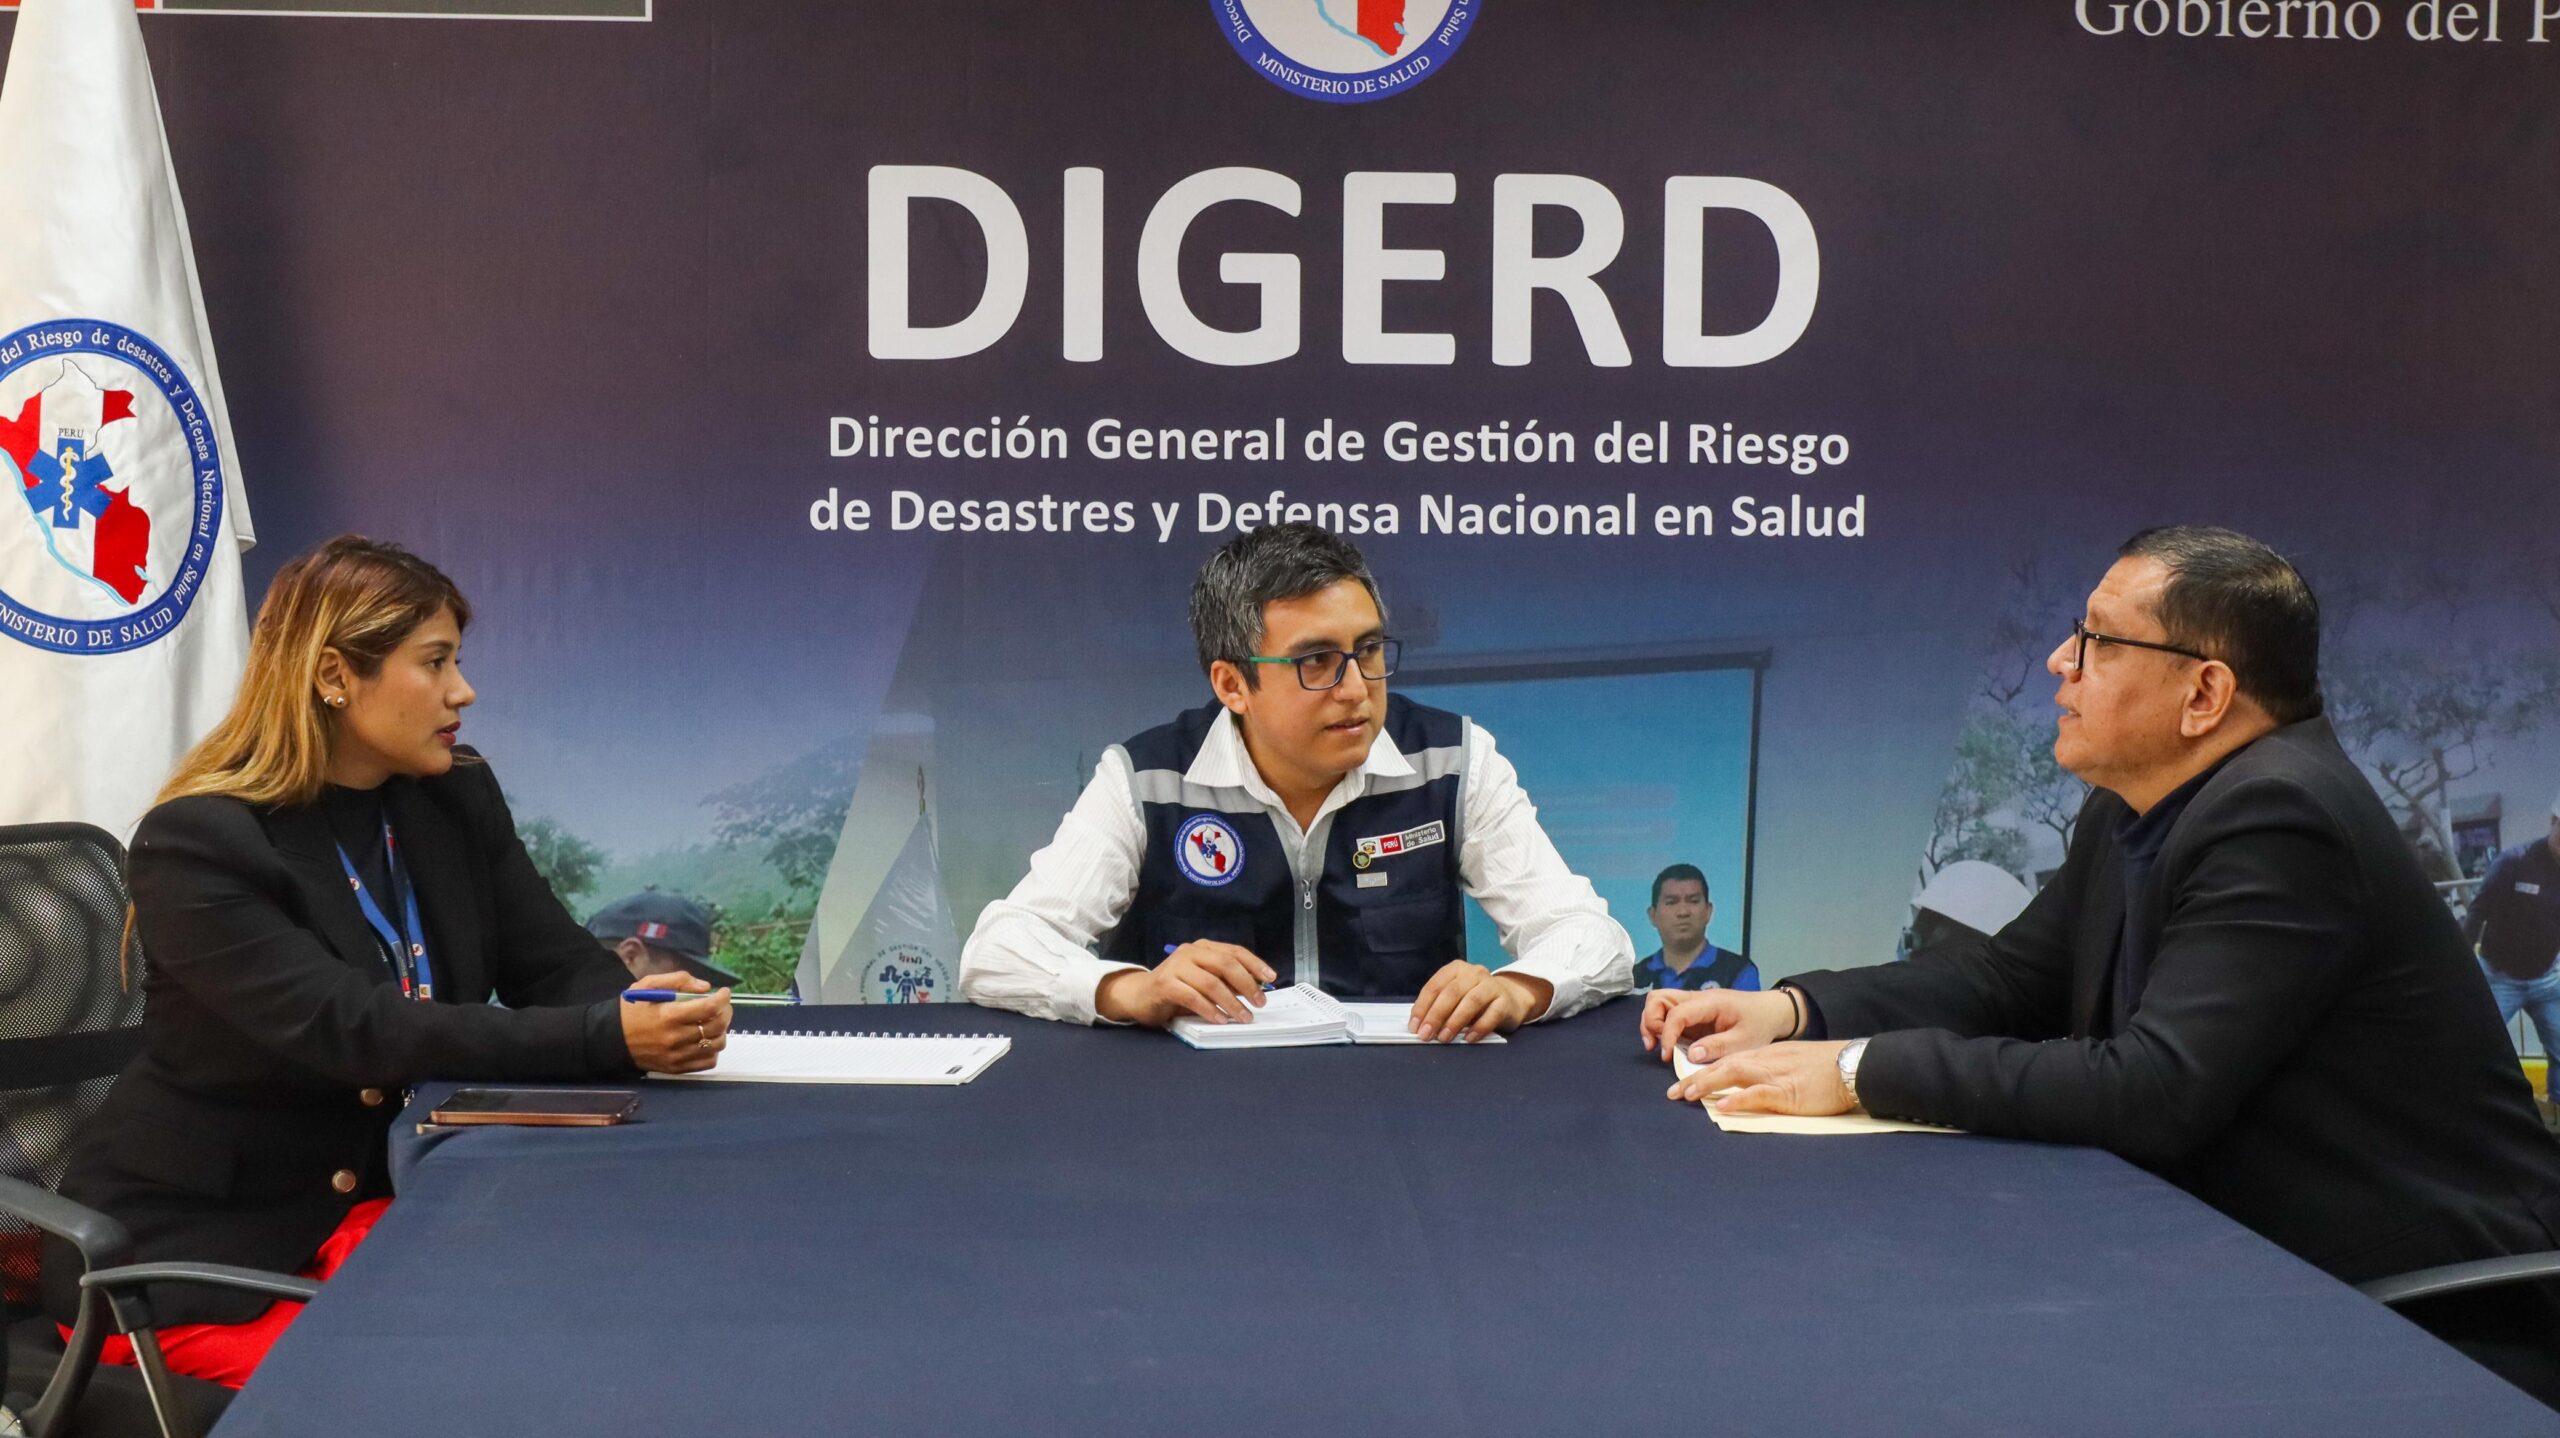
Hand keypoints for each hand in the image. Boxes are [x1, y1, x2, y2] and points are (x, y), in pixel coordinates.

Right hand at [619, 973, 732, 1073]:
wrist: (612, 1038)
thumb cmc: (632, 1009)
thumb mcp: (648, 985)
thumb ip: (678, 980)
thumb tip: (705, 987)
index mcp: (668, 1015)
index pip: (709, 1008)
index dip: (723, 998)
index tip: (724, 992)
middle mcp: (675, 1038)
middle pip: (716, 1026)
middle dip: (726, 1012)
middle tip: (722, 1005)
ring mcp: (677, 1055)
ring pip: (716, 1045)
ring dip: (721, 1031)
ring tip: (713, 1022)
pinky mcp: (676, 1068)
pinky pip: (707, 1062)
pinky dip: (712, 1050)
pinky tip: (706, 1039)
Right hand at [1094, 941, 1274, 1027]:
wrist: (1139, 995)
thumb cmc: (1176, 989)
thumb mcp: (1203, 981)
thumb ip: (1225, 982)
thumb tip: (1255, 990)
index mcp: (1203, 948)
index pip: (1234, 951)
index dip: (1255, 964)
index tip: (1271, 978)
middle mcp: (1190, 952)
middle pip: (1225, 964)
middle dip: (1247, 984)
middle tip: (1259, 1002)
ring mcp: (1176, 966)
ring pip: (1211, 983)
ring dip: (1231, 1002)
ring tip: (1243, 1017)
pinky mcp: (1165, 984)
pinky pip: (1193, 997)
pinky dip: (1210, 1010)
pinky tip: (1220, 1020)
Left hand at [1408, 962, 1548, 1042]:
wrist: (1510, 997)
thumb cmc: (1475, 999)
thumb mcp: (1455, 997)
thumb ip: (1439, 1006)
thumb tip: (1420, 1025)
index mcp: (1455, 969)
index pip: (1435, 986)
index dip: (1422, 1007)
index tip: (1414, 1027)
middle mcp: (1473, 973)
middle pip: (1452, 993)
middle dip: (1436, 1015)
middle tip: (1426, 1035)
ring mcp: (1491, 985)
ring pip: (1471, 1001)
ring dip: (1455, 1021)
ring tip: (1445, 1038)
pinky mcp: (1505, 1000)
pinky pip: (1492, 1014)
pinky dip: (1479, 1028)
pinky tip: (1469, 1038)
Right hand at [1639, 987, 1797, 1065]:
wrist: (1771, 1011)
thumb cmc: (1760, 1024)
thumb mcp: (1745, 1040)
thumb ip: (1718, 1046)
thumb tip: (1690, 1055)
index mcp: (1709, 1002)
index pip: (1677, 1013)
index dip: (1667, 1034)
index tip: (1667, 1056)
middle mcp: (1696, 998)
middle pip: (1658, 998)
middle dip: (1651, 1022)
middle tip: (1657, 1046)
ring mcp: (1692, 1004)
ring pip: (1658, 1003)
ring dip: (1652, 1023)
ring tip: (1658, 1047)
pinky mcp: (1692, 1013)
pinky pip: (1668, 1014)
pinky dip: (1661, 1027)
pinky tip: (1668, 1046)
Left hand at [1666, 1041, 1853, 1112]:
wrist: (1852, 1066)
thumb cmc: (1826, 1067)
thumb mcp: (1792, 1063)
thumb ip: (1770, 1070)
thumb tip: (1748, 1086)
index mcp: (1766, 1055)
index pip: (1728, 1060)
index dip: (1703, 1071)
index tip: (1683, 1083)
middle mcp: (1765, 1062)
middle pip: (1723, 1066)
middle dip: (1696, 1079)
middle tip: (1672, 1093)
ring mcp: (1776, 1076)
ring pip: (1734, 1075)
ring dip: (1708, 1085)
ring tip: (1686, 1095)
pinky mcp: (1788, 1093)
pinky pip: (1759, 1094)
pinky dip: (1739, 1099)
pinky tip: (1722, 1105)